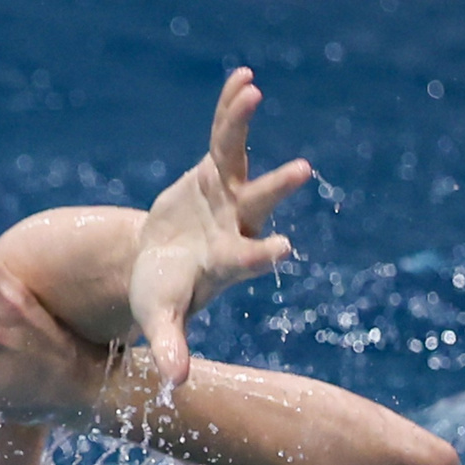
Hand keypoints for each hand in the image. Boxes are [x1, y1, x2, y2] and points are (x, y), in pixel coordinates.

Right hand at [127, 67, 313, 387]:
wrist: (159, 264)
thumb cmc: (161, 296)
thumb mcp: (160, 320)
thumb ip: (171, 348)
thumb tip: (176, 386)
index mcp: (224, 264)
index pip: (247, 260)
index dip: (262, 255)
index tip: (282, 251)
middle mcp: (236, 227)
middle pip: (260, 204)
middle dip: (278, 187)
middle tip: (305, 170)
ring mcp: (228, 196)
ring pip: (238, 157)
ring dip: (242, 125)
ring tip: (253, 92)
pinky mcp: (215, 172)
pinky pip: (224, 135)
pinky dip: (230, 109)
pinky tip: (243, 78)